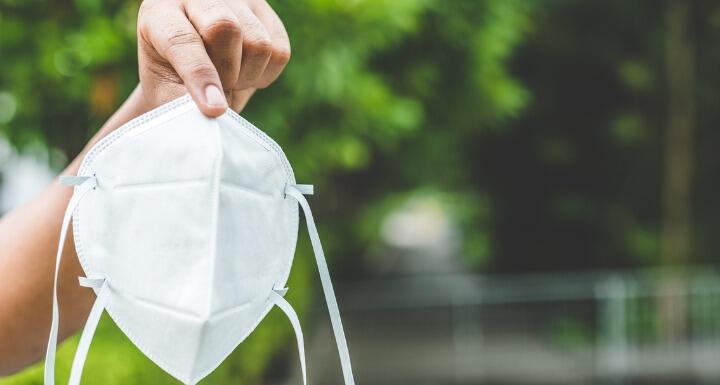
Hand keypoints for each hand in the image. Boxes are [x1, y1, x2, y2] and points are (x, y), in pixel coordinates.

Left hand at [137, 0, 290, 115]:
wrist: (196, 74)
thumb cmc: (175, 84)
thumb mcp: (168, 94)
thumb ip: (184, 104)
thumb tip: (215, 111)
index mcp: (160, 13)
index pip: (182, 39)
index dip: (200, 76)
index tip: (214, 108)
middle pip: (225, 27)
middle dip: (227, 71)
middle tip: (218, 88)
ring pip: (258, 42)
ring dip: (247, 75)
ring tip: (229, 79)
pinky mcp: (262, 11)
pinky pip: (280, 51)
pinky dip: (266, 73)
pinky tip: (246, 71)